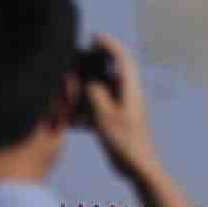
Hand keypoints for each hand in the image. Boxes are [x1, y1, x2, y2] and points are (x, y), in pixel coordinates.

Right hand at [82, 34, 159, 181]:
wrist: (137, 168)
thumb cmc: (126, 142)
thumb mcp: (106, 116)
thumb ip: (96, 94)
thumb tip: (89, 81)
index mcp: (131, 90)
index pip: (124, 60)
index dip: (111, 46)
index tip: (95, 38)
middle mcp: (129, 96)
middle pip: (110, 74)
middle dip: (92, 71)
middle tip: (75, 68)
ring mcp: (123, 109)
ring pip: (102, 93)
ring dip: (86, 94)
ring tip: (70, 97)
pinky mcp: (117, 122)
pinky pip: (99, 110)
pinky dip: (87, 112)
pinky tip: (74, 121)